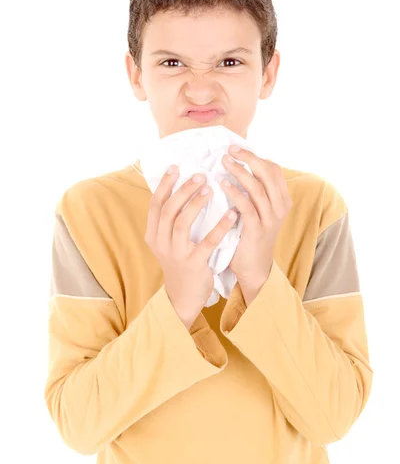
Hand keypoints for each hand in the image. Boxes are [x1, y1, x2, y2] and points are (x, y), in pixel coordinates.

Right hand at [145, 166, 237, 327]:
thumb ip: (170, 219)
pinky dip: (220, 226)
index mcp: (153, 234)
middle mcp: (161, 242)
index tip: (176, 167)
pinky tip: (232, 213)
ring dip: (196, 203)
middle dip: (183, 190)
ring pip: (182, 223)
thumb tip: (181, 187)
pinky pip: (207, 242)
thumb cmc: (179, 261)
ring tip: (210, 188)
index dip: (165, 184)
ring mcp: (176, 254)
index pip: (155, 204)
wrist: (183, 296)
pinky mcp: (194, 264)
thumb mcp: (167, 241)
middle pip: (168, 210)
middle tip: (199, 175)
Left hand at [220, 146, 292, 299]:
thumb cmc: (250, 234)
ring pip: (257, 187)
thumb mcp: (258, 210)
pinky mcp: (257, 230)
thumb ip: (253, 191)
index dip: (255, 156)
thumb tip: (236, 165)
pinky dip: (235, 193)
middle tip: (229, 151)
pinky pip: (247, 207)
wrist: (254, 267)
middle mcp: (280, 207)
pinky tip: (223, 185)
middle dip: (248, 159)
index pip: (273, 169)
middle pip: (267, 173)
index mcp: (282, 199)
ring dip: (239, 172)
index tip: (236, 149)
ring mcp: (270, 219)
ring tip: (223, 163)